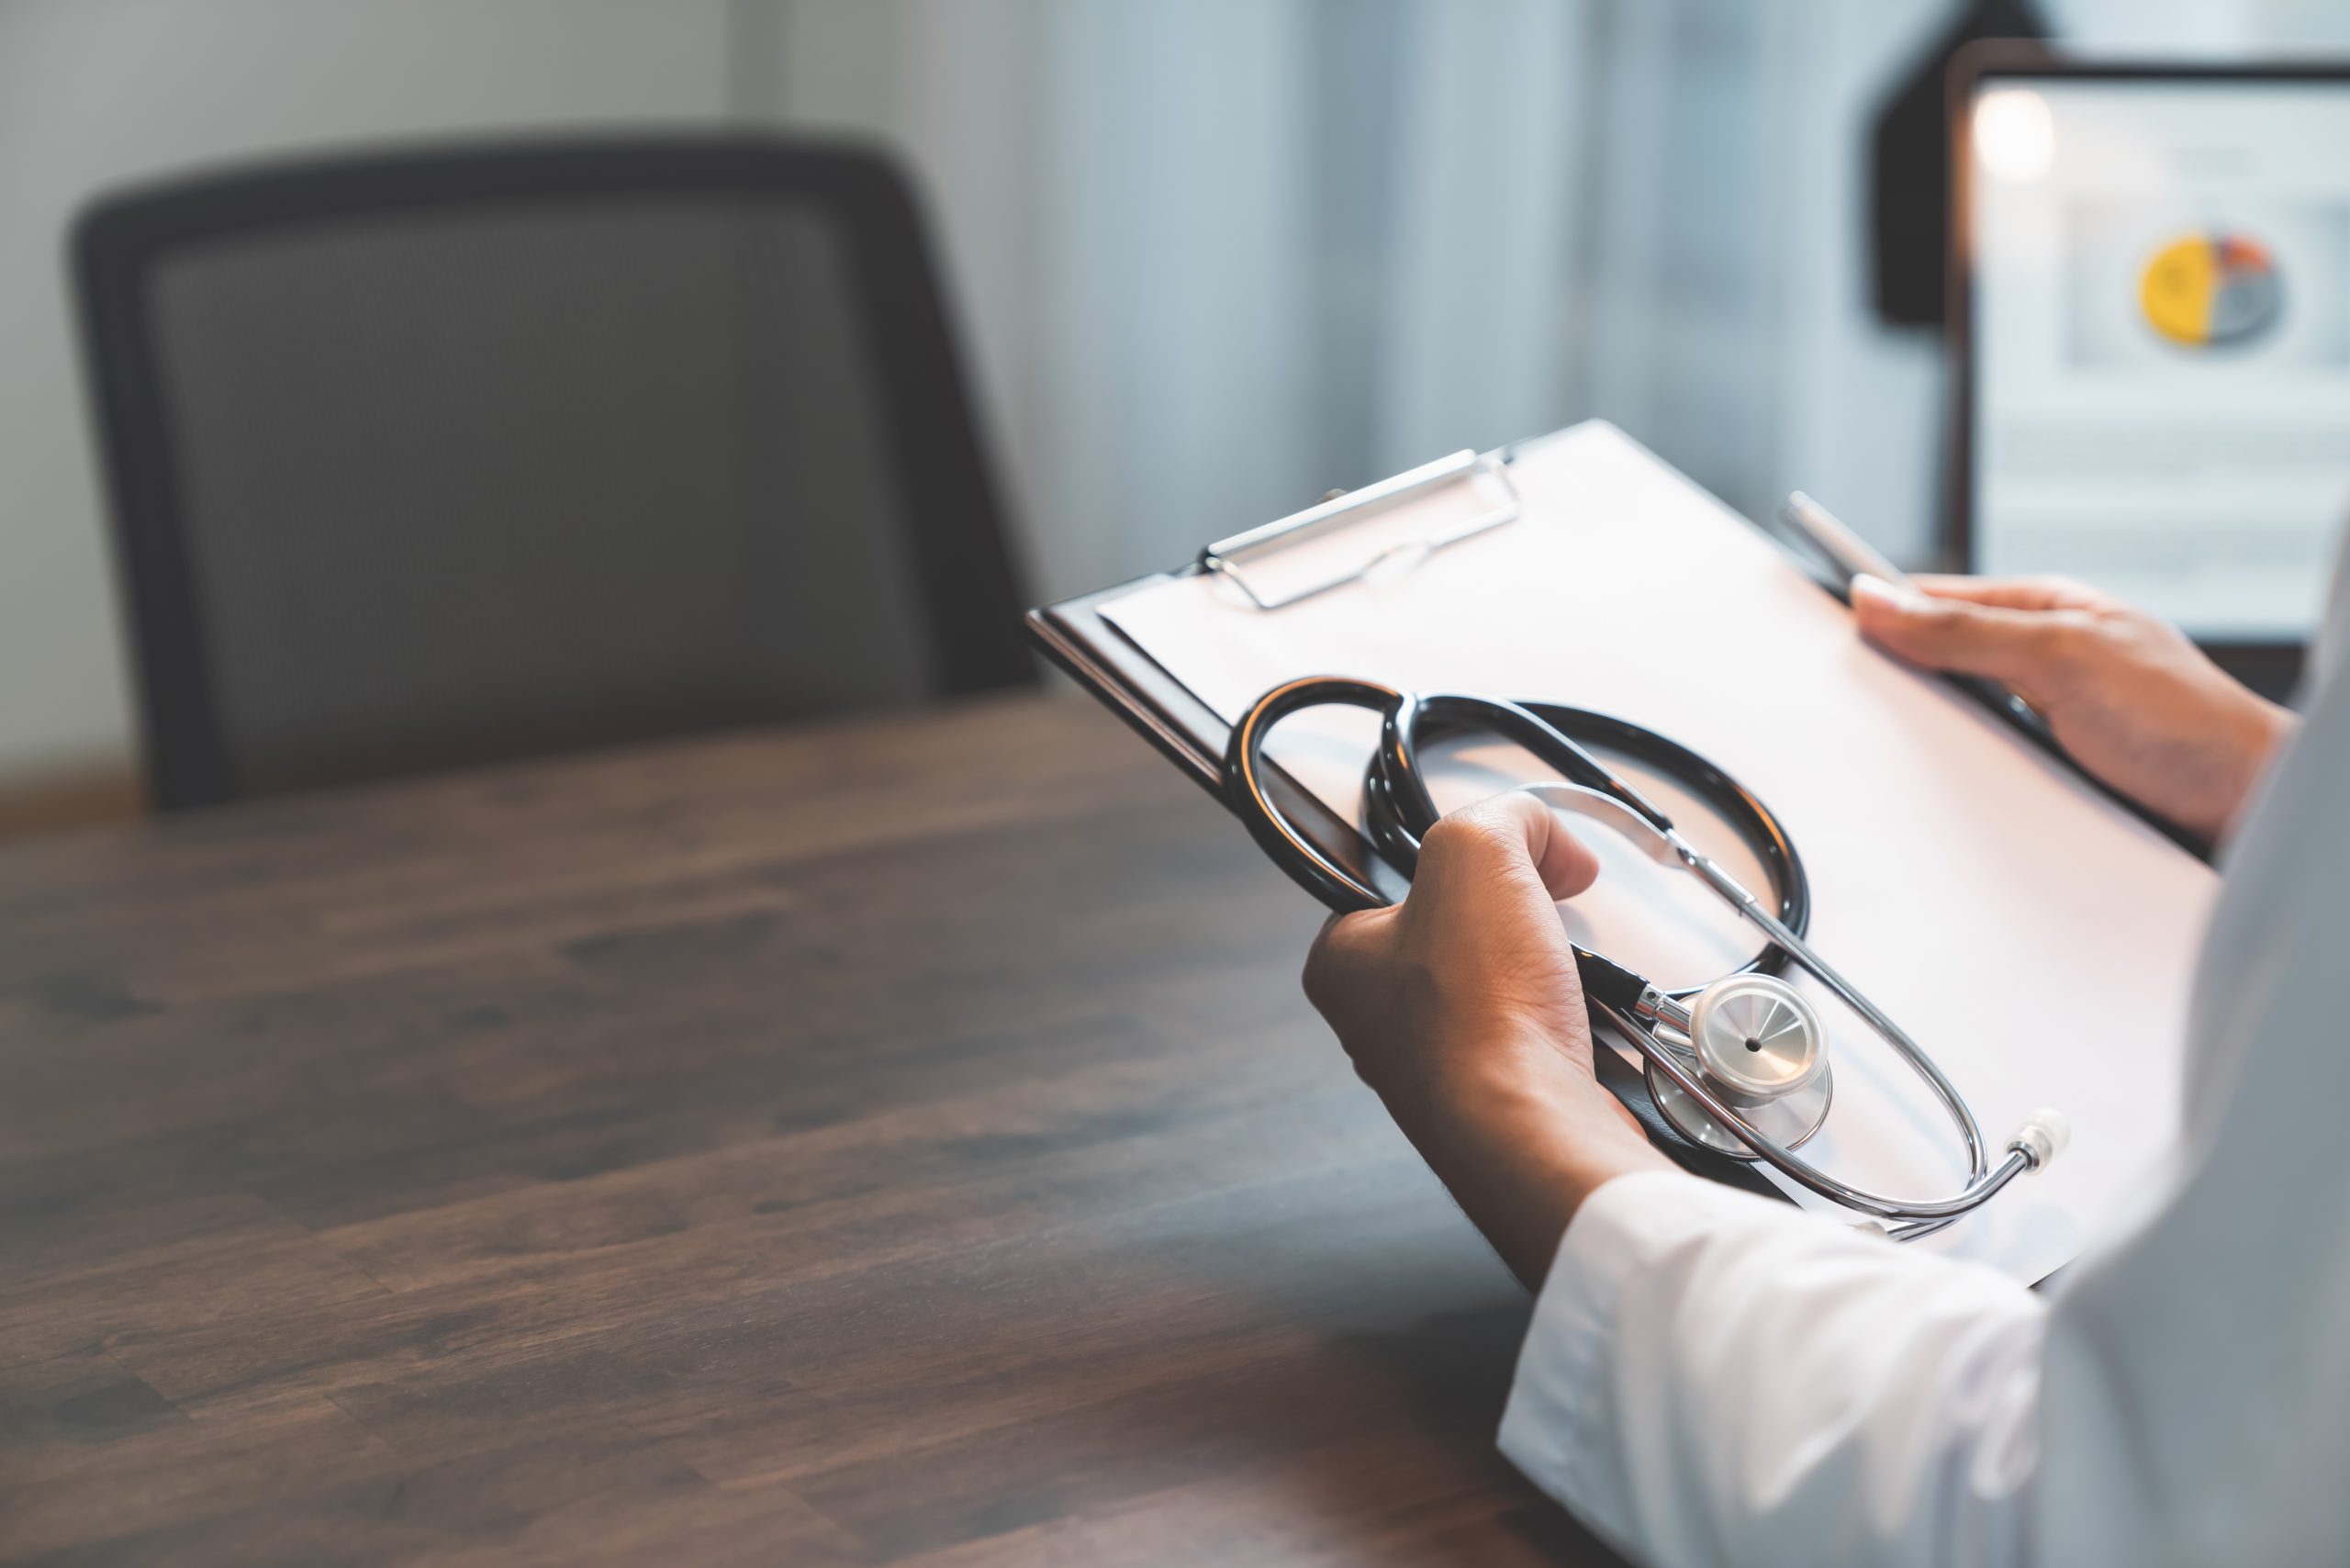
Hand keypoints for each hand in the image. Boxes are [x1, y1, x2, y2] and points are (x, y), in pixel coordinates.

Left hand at [1303, 792, 1667, 1286]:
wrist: (1532, 1127)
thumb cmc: (1479, 1009)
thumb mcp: (1477, 853)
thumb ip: (1501, 815)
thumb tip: (1538, 829)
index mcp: (1340, 963)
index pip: (1394, 880)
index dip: (1458, 859)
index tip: (1501, 859)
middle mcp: (1376, 1021)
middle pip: (1458, 929)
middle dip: (1514, 913)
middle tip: (1539, 914)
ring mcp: (1434, 1068)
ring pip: (1503, 983)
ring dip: (1548, 965)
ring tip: (1562, 970)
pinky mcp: (1493, 1100)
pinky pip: (1536, 1035)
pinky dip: (1571, 1019)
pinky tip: (1583, 1018)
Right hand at [1852, 573, 2292, 844]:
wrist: (2245, 804)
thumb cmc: (2184, 722)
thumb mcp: (2059, 657)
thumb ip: (1966, 631)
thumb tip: (1881, 599)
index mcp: (2047, 609)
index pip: (1937, 597)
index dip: (1881, 604)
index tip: (1824, 613)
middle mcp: (2045, 657)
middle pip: (1938, 658)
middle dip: (1899, 675)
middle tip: (1857, 690)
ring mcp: (2048, 712)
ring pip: (1956, 715)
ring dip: (1934, 734)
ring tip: (1913, 742)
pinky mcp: (2053, 766)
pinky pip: (1981, 763)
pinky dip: (1961, 774)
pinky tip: (1954, 785)